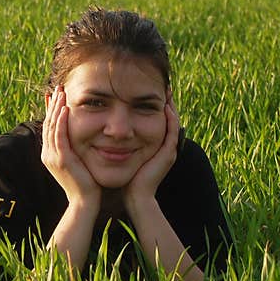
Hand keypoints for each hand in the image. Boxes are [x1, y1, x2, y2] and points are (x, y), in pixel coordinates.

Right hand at [41, 86, 99, 205]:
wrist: (84, 202)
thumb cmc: (85, 183)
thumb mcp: (77, 162)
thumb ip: (74, 149)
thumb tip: (79, 136)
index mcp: (50, 154)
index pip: (49, 127)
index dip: (51, 110)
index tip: (56, 95)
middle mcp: (47, 154)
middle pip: (48, 123)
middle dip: (53, 104)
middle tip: (58, 87)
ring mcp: (52, 157)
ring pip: (52, 126)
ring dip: (56, 108)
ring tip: (61, 92)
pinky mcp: (61, 160)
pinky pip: (59, 136)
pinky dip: (61, 121)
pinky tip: (64, 109)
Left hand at [124, 90, 179, 208]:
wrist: (135, 196)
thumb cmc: (125, 177)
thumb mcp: (122, 153)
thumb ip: (120, 141)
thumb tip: (106, 128)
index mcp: (155, 144)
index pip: (157, 118)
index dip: (155, 104)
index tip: (149, 88)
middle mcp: (164, 145)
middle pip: (169, 117)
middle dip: (165, 101)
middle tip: (163, 84)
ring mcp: (168, 149)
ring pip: (173, 122)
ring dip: (170, 105)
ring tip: (166, 89)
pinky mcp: (168, 154)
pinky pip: (172, 132)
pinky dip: (170, 118)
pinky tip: (165, 106)